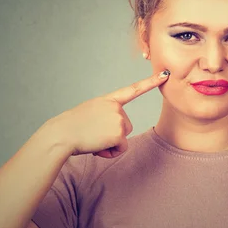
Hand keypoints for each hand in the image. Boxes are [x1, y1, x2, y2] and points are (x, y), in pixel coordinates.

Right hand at [37, 70, 169, 158]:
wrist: (61, 134)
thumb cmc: (71, 128)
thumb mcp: (89, 113)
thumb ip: (105, 116)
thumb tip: (114, 133)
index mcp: (107, 100)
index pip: (132, 90)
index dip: (150, 82)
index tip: (165, 74)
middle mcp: (115, 107)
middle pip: (126, 126)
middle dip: (112, 135)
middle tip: (93, 134)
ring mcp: (118, 118)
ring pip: (123, 138)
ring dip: (110, 144)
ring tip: (93, 139)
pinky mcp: (119, 132)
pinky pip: (121, 148)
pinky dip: (110, 152)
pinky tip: (97, 147)